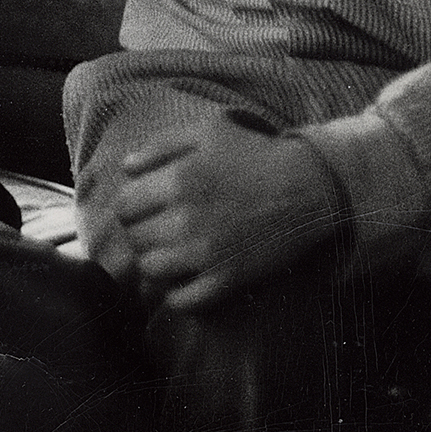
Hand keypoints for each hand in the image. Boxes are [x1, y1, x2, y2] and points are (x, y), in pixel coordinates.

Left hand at [110, 110, 340, 310]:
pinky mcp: (227, 279)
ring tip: (169, 252)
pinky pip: (182, 301)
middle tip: (158, 228)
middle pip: (134, 239)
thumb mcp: (206, 130)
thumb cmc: (253, 153)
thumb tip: (126, 167)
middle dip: (141, 233)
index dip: (129, 207)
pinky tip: (185, 278)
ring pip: (151, 271)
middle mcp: (185, 219)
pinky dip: (176, 294)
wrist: (306, 187)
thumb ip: (160, 144)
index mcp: (176, 180)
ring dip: (154, 262)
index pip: (124, 206)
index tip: (143, 207)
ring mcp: (206, 253)